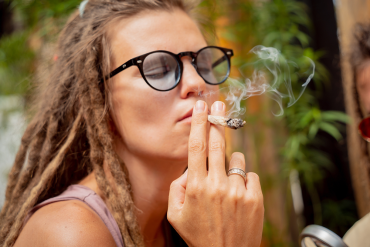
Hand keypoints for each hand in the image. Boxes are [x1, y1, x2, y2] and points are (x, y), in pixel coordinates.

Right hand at [168, 100, 263, 246]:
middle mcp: (216, 184)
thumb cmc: (199, 235)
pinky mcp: (255, 197)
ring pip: (236, 159)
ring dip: (230, 164)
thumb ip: (176, 188)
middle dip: (216, 119)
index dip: (198, 123)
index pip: (196, 147)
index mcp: (195, 186)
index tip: (200, 107)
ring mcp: (237, 190)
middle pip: (217, 143)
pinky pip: (249, 175)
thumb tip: (188, 169)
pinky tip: (238, 196)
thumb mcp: (175, 215)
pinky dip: (243, 180)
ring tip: (226, 184)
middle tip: (218, 103)